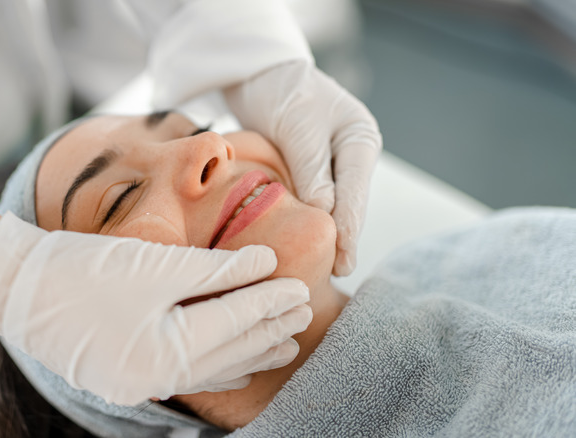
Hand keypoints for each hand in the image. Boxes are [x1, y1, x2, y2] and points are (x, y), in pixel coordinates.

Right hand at [0, 212, 312, 404]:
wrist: (13, 285)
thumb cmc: (81, 267)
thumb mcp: (153, 263)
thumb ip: (214, 268)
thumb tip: (264, 262)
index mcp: (163, 351)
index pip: (234, 323)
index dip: (270, 302)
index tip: (301, 287)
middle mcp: (154, 377)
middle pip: (229, 352)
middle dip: (268, 330)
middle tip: (304, 312)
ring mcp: (138, 382)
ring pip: (211, 368)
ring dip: (250, 352)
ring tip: (285, 343)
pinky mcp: (125, 375)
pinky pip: (187, 374)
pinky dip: (217, 364)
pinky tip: (237, 364)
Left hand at [224, 60, 382, 275]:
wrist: (261, 75)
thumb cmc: (283, 92)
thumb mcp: (298, 127)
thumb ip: (312, 169)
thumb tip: (325, 211)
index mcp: (360, 140)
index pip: (357, 191)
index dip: (350, 228)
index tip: (345, 259)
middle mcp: (351, 155)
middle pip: (349, 203)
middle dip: (341, 237)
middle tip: (336, 272)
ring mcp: (332, 164)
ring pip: (330, 205)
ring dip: (324, 232)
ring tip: (322, 267)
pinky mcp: (310, 170)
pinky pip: (312, 200)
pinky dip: (306, 219)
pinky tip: (301, 242)